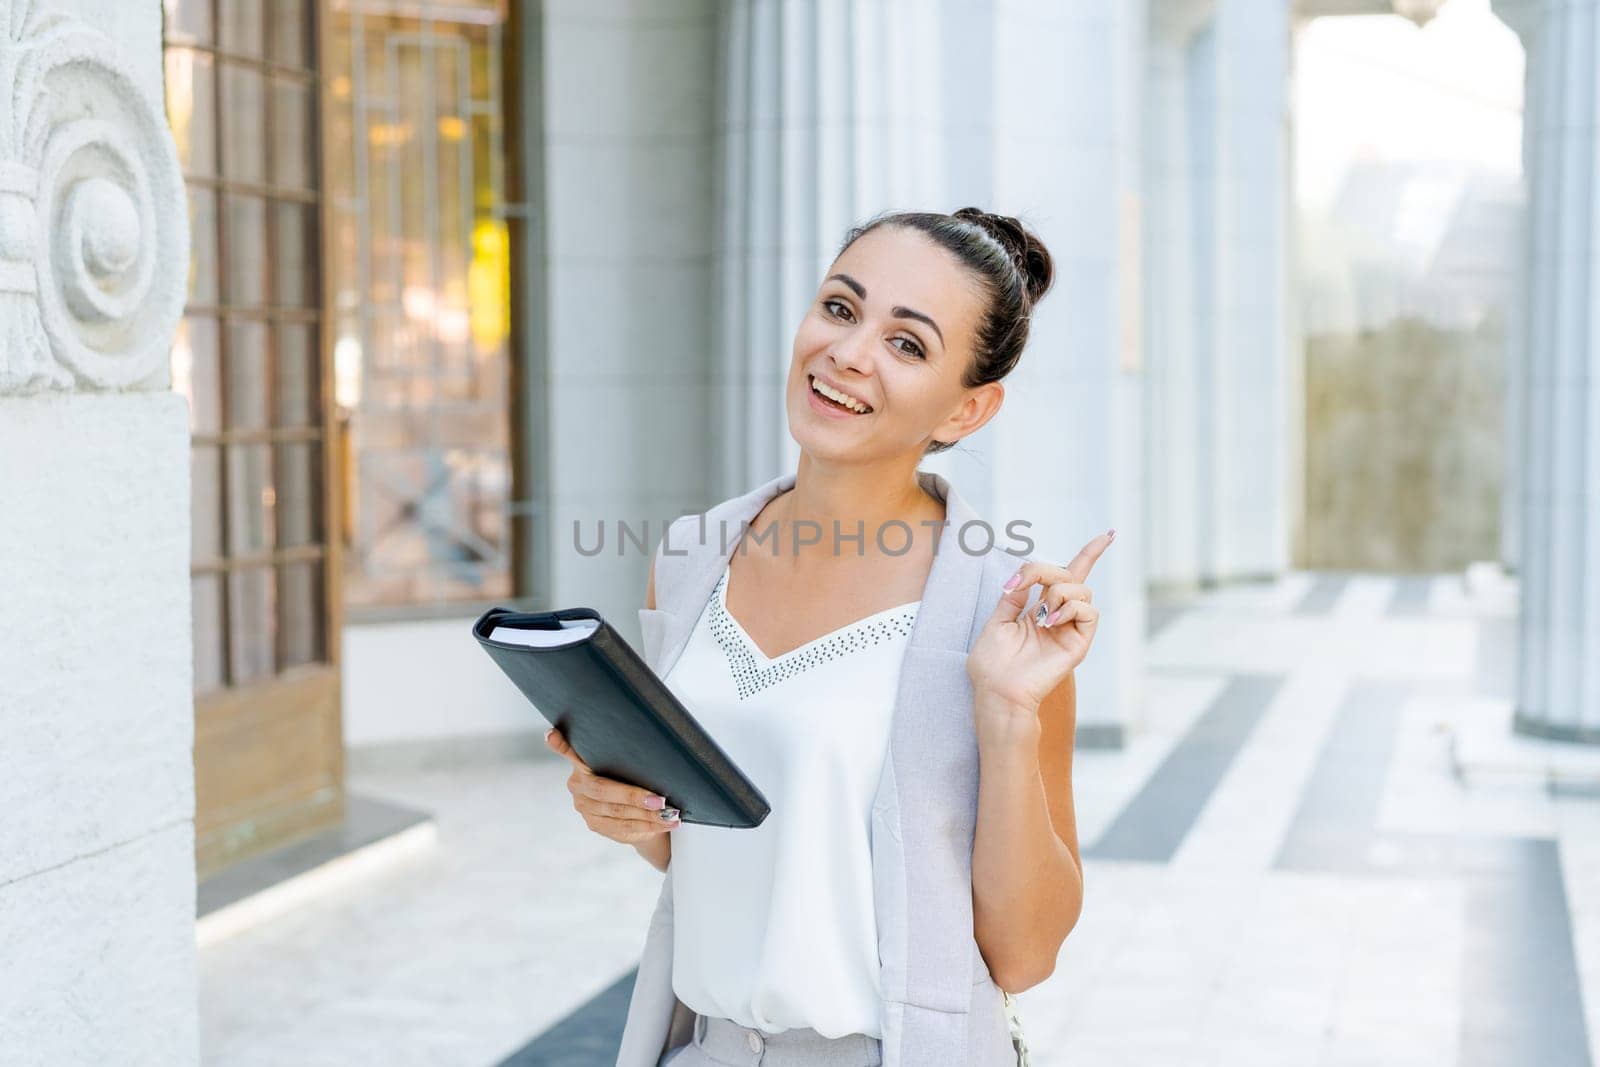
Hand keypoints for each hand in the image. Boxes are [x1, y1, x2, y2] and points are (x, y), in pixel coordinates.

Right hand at [544, 727, 681, 842]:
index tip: (552, 735)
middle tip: (660, 800)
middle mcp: (578, 785)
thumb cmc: (632, 777)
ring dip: (647, 815)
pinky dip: (648, 825)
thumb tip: (651, 738)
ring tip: (670, 814)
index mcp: (581, 763)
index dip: (561, 744)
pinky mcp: (596, 825)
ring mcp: (585, 808)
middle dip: (634, 796)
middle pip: (604, 790)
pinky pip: (623, 827)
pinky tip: (664, 824)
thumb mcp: (628, 763)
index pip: (570, 752)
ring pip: (617, 813)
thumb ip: (624, 756)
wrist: (634, 808)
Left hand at [966, 529, 1114, 714]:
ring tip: (1038, 617)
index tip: (1108, 534)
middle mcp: (1060, 616)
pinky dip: (1069, 609)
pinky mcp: (1079, 643)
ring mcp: (1071, 629)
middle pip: (1071, 574)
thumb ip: (1014, 596)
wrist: (997, 691)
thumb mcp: (997, 620)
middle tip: (1020, 584)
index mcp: (1040, 608)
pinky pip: (1089, 612)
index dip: (1090, 554)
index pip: (1070, 575)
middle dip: (1045, 570)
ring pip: (1081, 590)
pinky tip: (1048, 622)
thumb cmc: (992, 664)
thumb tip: (1026, 576)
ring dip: (1056, 594)